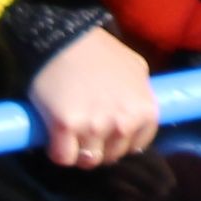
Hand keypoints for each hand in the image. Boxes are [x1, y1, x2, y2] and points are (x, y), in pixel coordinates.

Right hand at [22, 25, 162, 167]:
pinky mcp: (66, 127)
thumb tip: (140, 118)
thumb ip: (141, 97)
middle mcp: (123, 123)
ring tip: (71, 132)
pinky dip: (57, 151)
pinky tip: (55, 135)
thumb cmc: (100, 52)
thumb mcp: (136, 70)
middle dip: (99, 146)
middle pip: (111, 157)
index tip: (107, 130)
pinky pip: (63, 158)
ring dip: (78, 150)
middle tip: (86, 128)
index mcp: (144, 111)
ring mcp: (94, 126)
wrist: (65, 39)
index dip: (119, 141)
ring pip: (87, 161)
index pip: (136, 147)